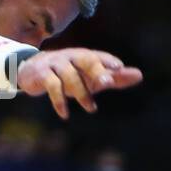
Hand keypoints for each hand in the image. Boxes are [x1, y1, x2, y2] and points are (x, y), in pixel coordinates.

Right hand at [15, 49, 142, 119]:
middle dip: (96, 70)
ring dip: (81, 93)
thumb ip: (114, 77)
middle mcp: (70, 56)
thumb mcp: (90, 77)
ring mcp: (55, 63)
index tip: (119, 67)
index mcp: (83, 56)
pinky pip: (52, 85)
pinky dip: (59, 101)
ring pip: (70, 75)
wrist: (30, 72)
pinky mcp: (41, 73)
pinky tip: (64, 114)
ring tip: (92, 109)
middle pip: (85, 59)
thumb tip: (139, 75)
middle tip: (107, 83)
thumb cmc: (68, 75)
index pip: (98, 56)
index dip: (108, 60)